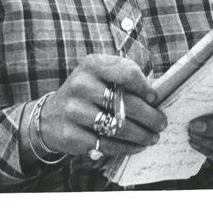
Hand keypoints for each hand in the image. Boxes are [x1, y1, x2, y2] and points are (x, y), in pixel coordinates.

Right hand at [21, 54, 166, 165]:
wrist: (51, 115)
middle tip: (161, 123)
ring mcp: (74, 110)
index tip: (155, 98)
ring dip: (141, 135)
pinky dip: (126, 147)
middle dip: (149, 116)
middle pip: (126, 103)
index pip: (126, 73)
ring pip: (118, 127)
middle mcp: (81, 84)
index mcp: (92, 64)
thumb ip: (123, 77)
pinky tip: (136, 146)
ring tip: (152, 138)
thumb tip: (154, 96)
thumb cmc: (86, 93)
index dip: (145, 87)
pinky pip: (106, 144)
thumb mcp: (99, 74)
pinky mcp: (71, 134)